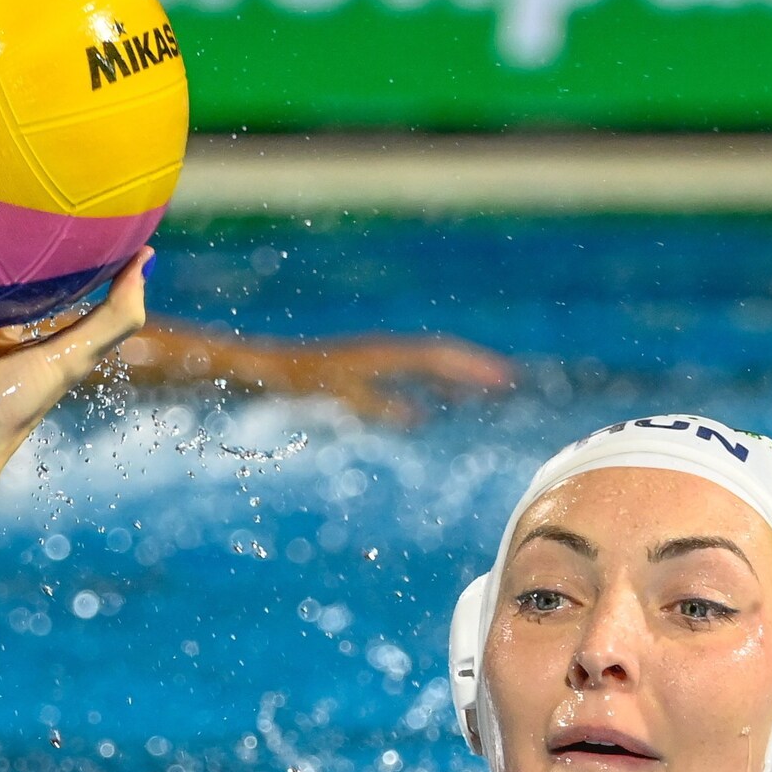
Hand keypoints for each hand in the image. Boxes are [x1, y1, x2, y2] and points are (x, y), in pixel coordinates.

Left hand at [261, 336, 512, 426]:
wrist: (262, 369)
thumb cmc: (296, 382)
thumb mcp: (336, 397)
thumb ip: (375, 406)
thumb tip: (418, 418)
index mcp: (382, 355)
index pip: (438, 357)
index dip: (471, 368)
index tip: (503, 378)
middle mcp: (383, 354)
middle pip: (439, 358)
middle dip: (474, 369)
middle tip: (510, 382)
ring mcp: (375, 363)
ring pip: (427, 367)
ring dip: (456, 379)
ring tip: (487, 392)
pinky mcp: (364, 375)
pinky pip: (409, 379)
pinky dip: (431, 391)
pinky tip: (436, 410)